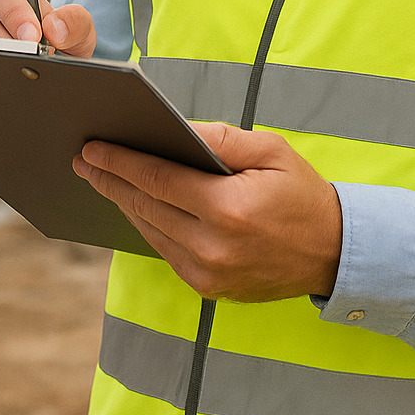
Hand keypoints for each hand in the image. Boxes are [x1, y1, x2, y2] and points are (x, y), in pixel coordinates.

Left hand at [73, 122, 341, 302]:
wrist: (331, 251)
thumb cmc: (301, 192)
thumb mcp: (270, 150)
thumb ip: (221, 138)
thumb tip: (175, 127)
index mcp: (227, 209)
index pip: (157, 179)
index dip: (120, 162)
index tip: (92, 148)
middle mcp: (211, 246)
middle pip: (144, 206)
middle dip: (110, 180)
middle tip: (83, 160)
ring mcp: (206, 273)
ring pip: (149, 231)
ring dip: (123, 203)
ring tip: (101, 178)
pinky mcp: (206, 287)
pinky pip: (164, 250)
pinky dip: (146, 225)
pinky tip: (135, 205)